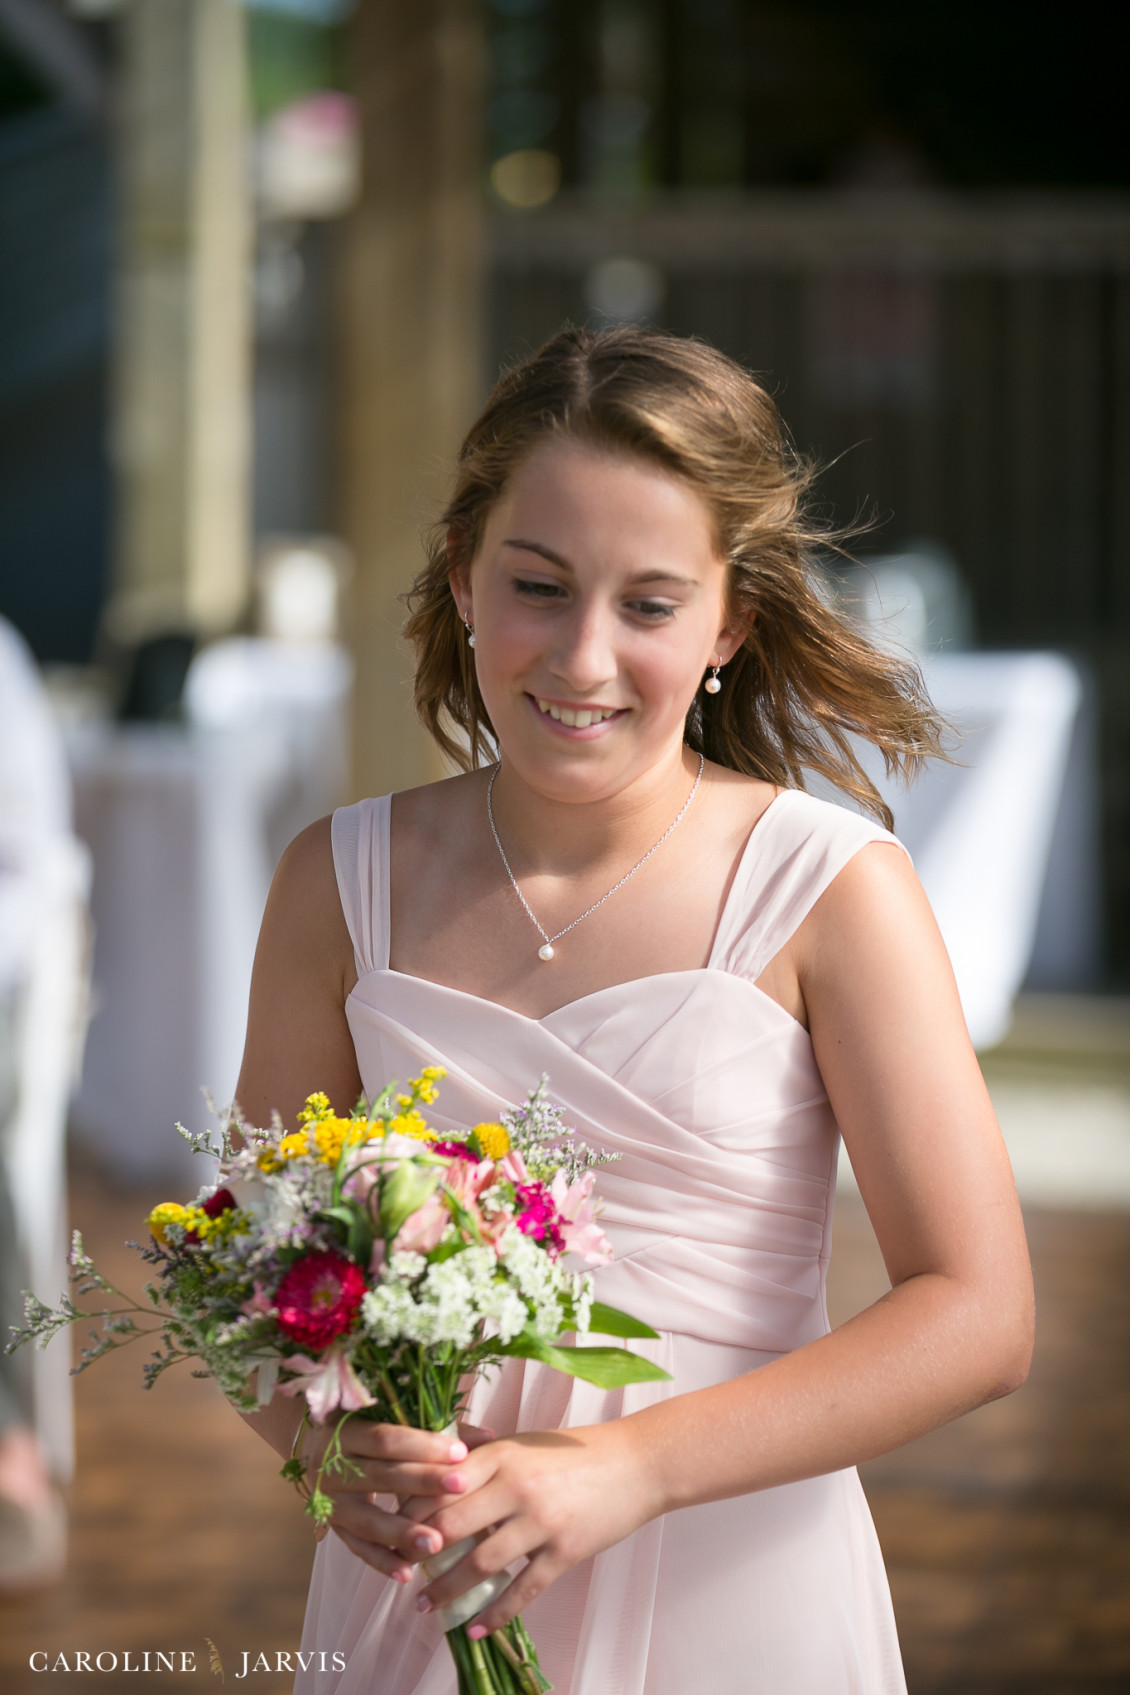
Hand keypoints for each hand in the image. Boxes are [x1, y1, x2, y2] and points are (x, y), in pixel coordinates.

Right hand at [303, 1419, 493, 1583]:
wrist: (316, 1446)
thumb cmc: (369, 1430)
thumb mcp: (393, 1420)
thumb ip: (438, 1428)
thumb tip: (490, 1437)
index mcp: (345, 1430)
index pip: (386, 1438)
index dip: (423, 1446)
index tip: (460, 1453)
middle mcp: (332, 1465)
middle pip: (381, 1475)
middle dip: (423, 1482)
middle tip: (461, 1488)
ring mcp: (329, 1500)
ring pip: (367, 1519)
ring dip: (402, 1532)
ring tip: (436, 1544)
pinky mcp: (332, 1527)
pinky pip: (357, 1548)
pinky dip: (382, 1561)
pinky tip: (407, 1574)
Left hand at [413, 1422, 660, 1633]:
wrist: (637, 1462)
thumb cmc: (575, 1450)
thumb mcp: (524, 1442)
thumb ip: (484, 1456)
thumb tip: (438, 1471)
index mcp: (501, 1455)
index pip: (439, 1485)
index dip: (410, 1510)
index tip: (392, 1529)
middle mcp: (516, 1486)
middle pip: (450, 1526)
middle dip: (419, 1554)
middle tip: (399, 1573)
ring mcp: (541, 1521)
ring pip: (480, 1564)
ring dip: (447, 1590)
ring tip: (425, 1606)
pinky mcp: (565, 1551)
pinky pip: (522, 1590)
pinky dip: (494, 1614)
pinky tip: (474, 1628)